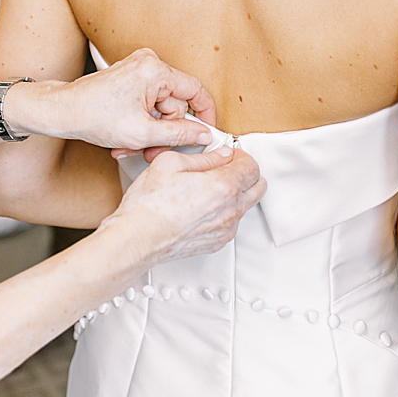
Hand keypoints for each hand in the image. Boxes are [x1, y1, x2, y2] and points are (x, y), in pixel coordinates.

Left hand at [6, 48, 216, 151]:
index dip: (205, 115)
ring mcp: (137, 71)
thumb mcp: (142, 133)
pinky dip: (139, 125)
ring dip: (149, 133)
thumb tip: (203, 134)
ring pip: (159, 110)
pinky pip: (146, 106)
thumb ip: (180, 134)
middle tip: (154, 150)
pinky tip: (125, 140)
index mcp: (155, 70)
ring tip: (132, 146)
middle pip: (175, 105)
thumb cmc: (91, 116)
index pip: (196, 91)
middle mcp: (148, 64)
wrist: (60, 112)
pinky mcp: (128, 81)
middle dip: (165, 132)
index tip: (208, 133)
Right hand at [101, 146, 265, 264]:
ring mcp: (226, 228)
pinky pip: (231, 222)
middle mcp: (231, 210)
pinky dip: (223, 212)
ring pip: (245, 205)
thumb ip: (203, 157)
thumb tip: (220, 154)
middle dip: (246, 174)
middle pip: (258, 187)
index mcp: (223, 186)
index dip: (240, 156)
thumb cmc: (149, 204)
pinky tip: (200, 207)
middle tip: (225, 168)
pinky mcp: (217, 242)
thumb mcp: (170, 163)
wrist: (138, 238)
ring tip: (207, 189)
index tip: (228, 154)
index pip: (252, 166)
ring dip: (235, 193)